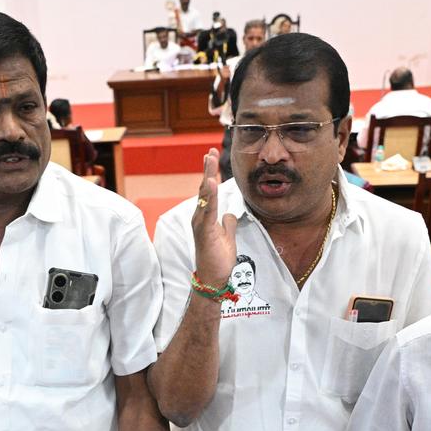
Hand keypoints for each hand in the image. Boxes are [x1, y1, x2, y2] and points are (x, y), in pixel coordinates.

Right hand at [191, 148, 237, 286]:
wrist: (213, 279)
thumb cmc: (218, 259)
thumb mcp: (227, 237)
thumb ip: (227, 224)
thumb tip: (230, 214)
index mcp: (206, 217)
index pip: (209, 190)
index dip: (210, 173)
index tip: (212, 155)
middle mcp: (200, 217)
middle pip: (204, 188)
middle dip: (208, 169)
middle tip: (210, 151)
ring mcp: (200, 224)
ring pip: (204, 196)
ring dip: (207, 177)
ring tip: (210, 160)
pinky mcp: (204, 232)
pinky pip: (206, 211)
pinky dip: (208, 197)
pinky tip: (210, 183)